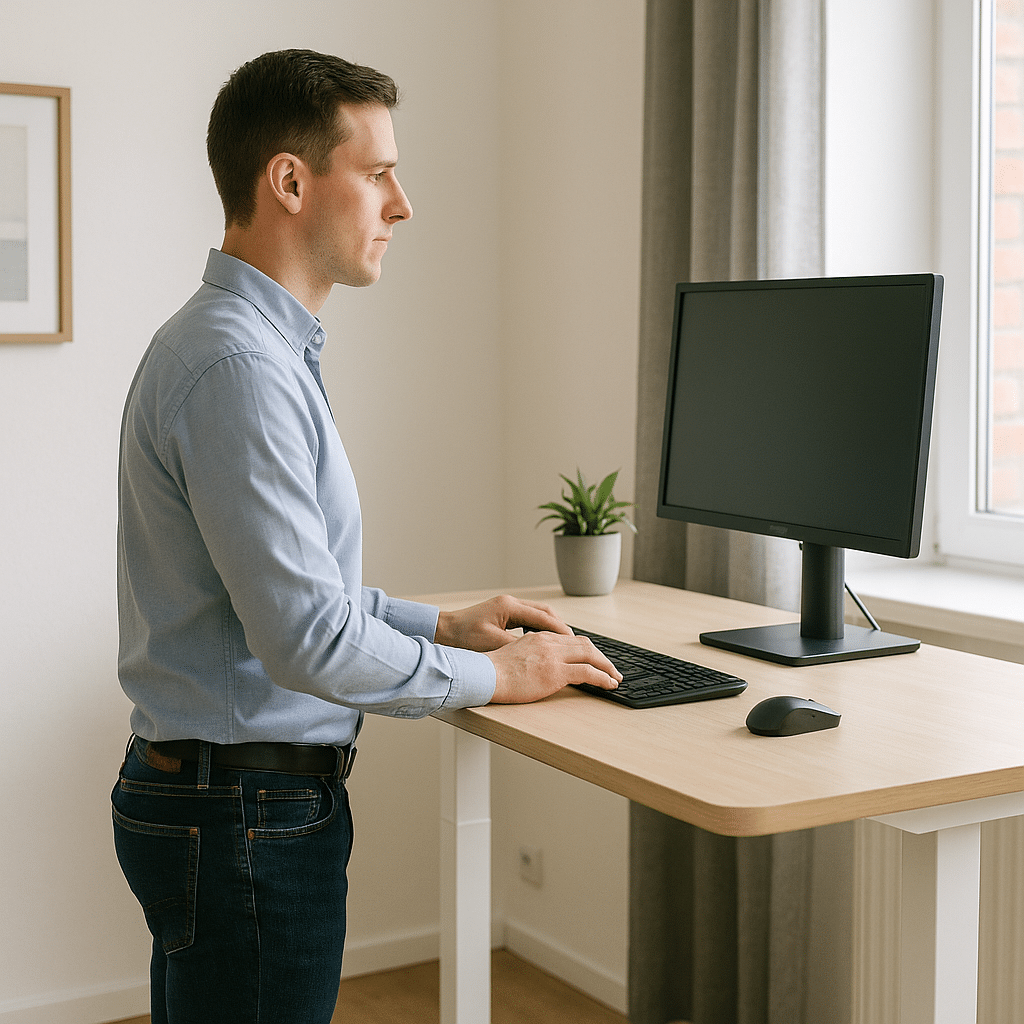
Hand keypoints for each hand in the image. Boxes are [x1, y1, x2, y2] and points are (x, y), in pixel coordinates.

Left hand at [435, 595, 573, 652]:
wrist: (443, 631)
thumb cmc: (463, 637)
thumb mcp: (492, 644)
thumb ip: (517, 647)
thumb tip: (539, 652)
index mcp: (509, 607)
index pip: (544, 617)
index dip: (560, 631)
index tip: (573, 642)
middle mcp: (510, 603)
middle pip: (545, 612)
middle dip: (560, 627)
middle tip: (572, 643)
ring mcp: (507, 607)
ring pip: (538, 615)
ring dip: (550, 628)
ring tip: (561, 643)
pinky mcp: (503, 614)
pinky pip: (528, 619)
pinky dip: (539, 628)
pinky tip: (541, 641)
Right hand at [485, 630, 621, 703]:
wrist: (484, 675)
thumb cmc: (492, 671)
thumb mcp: (512, 655)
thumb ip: (529, 654)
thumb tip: (537, 666)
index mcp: (538, 637)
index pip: (568, 639)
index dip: (584, 649)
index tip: (592, 658)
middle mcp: (548, 642)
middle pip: (584, 644)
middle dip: (600, 656)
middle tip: (609, 667)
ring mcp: (553, 656)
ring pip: (590, 655)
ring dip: (606, 666)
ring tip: (614, 677)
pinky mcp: (556, 672)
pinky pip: (588, 672)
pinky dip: (603, 677)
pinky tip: (609, 684)